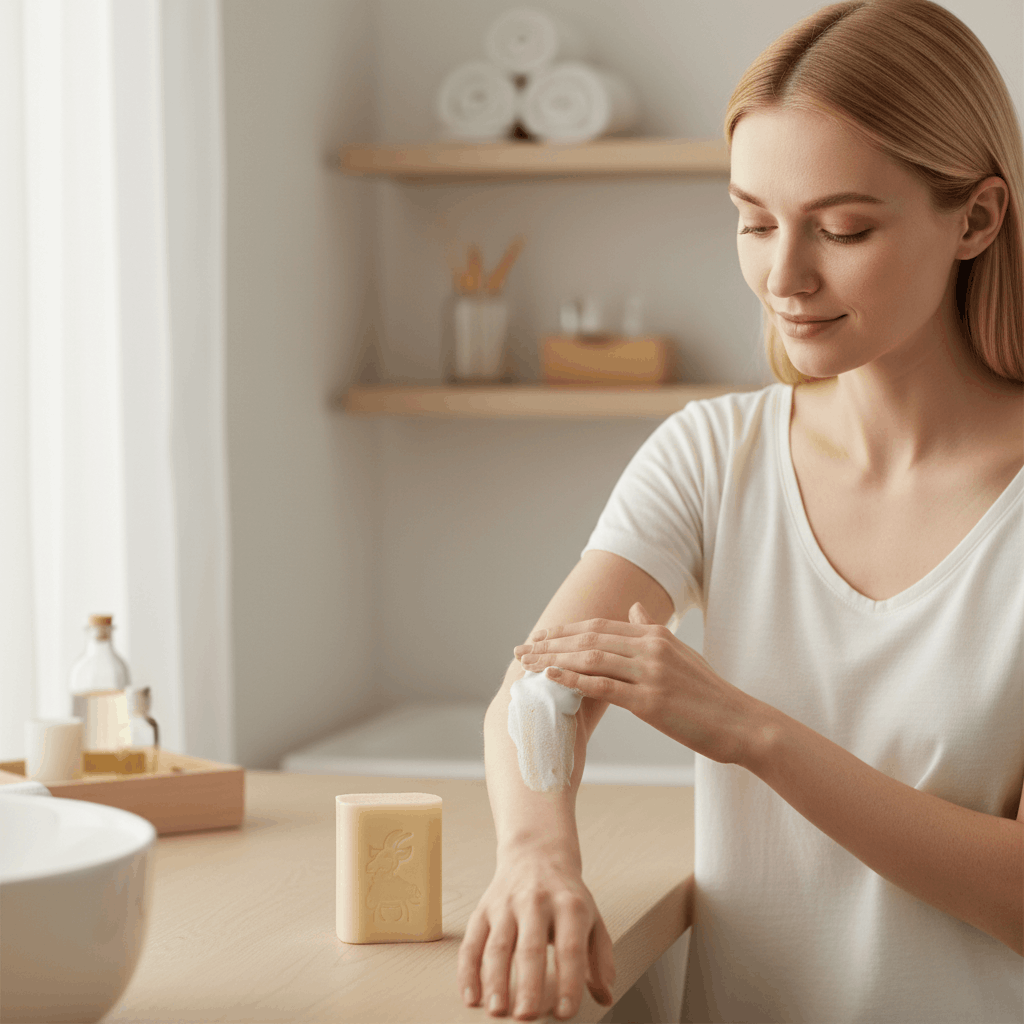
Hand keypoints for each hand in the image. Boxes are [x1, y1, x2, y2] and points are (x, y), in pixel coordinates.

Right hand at [457, 850, 615, 1019]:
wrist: (537, 853)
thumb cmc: (566, 895)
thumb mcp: (593, 918)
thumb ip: (600, 958)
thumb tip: (605, 995)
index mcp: (570, 905)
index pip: (570, 948)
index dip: (569, 982)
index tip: (565, 1012)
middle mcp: (536, 902)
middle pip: (530, 947)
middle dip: (528, 984)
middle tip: (526, 1016)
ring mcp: (506, 905)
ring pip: (498, 945)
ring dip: (494, 980)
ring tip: (497, 1010)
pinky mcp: (484, 909)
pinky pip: (472, 942)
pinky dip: (468, 971)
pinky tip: (471, 995)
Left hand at [514, 602, 758, 765]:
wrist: (741, 723)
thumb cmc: (709, 693)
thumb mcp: (682, 653)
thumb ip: (653, 631)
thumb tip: (634, 609)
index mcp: (655, 635)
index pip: (599, 626)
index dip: (566, 630)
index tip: (540, 636)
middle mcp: (651, 647)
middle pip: (589, 638)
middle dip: (551, 642)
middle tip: (522, 648)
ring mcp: (651, 673)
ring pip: (591, 658)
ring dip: (554, 659)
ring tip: (529, 663)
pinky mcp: (651, 701)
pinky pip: (604, 686)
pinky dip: (574, 679)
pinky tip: (552, 678)